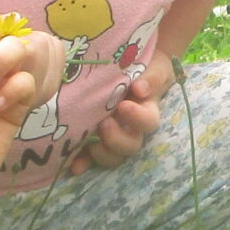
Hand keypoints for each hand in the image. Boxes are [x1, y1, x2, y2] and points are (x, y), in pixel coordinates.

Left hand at [69, 54, 169, 174]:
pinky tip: (75, 166)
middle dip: (117, 140)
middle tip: (104, 124)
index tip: (123, 106)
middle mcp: (131, 128)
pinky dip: (83, 162)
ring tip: (90, 140)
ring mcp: (113, 135)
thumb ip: (152, 77)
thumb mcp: (155, 67)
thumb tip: (140, 89)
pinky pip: (89, 156)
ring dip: (102, 152)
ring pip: (113, 156)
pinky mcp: (94, 138)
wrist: (128, 63)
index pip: (148, 122)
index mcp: (147, 111)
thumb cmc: (145, 65)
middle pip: (131, 146)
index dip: (138, 119)